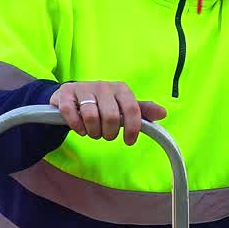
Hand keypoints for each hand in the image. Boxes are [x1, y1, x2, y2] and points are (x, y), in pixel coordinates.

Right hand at [49, 81, 167, 144]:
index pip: (132, 109)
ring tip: (93, 132)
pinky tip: (80, 128)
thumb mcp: (123, 105)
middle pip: (111, 117)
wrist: (73, 94)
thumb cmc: (103, 102)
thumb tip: (163, 113)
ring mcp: (83, 88)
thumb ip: (142, 110)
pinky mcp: (65, 93)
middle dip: (109, 133)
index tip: (129, 141)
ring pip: (91, 117)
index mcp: (121, 88)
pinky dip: (77, 126)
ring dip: (93, 132)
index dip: (133, 128)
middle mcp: (103, 86)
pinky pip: (71, 114)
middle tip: (106, 134)